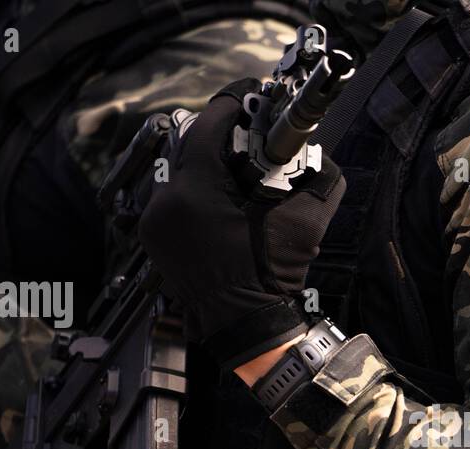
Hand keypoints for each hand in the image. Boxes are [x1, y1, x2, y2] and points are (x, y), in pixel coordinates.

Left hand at [137, 79, 345, 368]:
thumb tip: (311, 150)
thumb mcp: (307, 221)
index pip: (208, 126)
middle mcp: (166, 202)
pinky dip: (196, 193)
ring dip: (206, 166)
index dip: (231, 107)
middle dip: (220, 139)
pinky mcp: (154, 237)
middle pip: (190, 145)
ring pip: (179, 170)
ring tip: (236, 177)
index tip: (247, 101)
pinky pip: (173, 198)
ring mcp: (155, 221)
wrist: (246, 326)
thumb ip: (316, 175)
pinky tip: (220, 205)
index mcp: (198, 192)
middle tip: (248, 141)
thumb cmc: (272, 277)